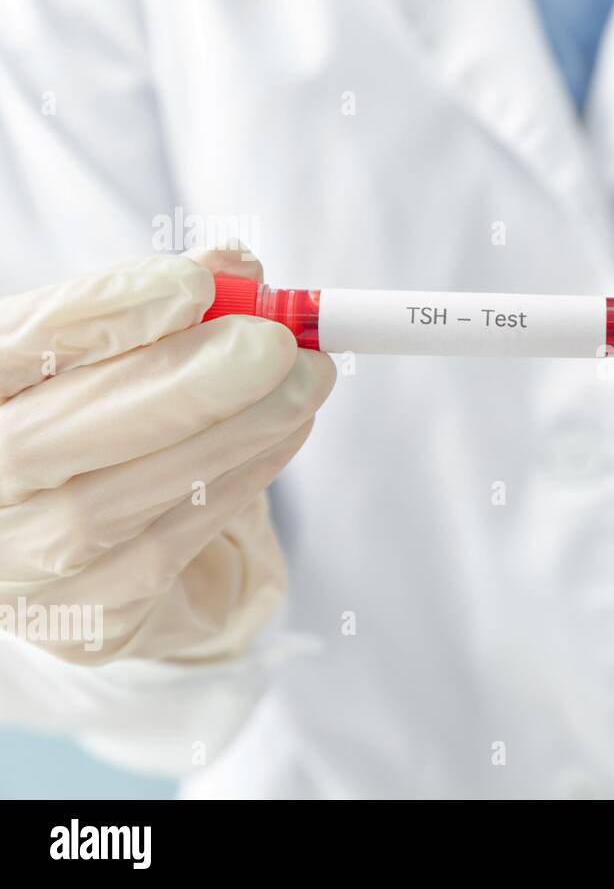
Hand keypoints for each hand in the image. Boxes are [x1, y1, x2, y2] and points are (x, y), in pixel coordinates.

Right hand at [0, 248, 334, 663]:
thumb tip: (240, 269)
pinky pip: (165, 549)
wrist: (103, 540)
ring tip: (305, 382)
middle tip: (276, 344)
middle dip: (175, 386)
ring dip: (228, 436)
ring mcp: (13, 570)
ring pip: (111, 506)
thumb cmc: (106, 418)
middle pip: (40, 443)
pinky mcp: (84, 623)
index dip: (93, 317)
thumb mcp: (125, 352)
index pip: (5, 354)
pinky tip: (286, 432)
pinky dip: (237, 482)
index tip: (192, 286)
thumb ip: (169, 308)